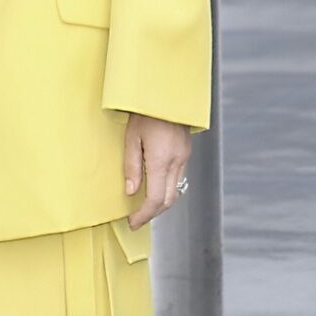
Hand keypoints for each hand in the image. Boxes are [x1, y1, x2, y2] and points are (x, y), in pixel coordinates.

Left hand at [123, 113, 191, 229]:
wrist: (165, 93)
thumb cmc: (144, 112)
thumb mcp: (131, 138)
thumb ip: (131, 167)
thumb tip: (130, 192)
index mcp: (161, 160)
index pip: (154, 199)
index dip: (143, 215)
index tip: (132, 222)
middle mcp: (176, 162)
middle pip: (167, 200)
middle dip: (152, 214)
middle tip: (136, 219)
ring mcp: (184, 157)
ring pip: (175, 191)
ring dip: (160, 203)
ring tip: (143, 207)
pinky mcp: (186, 152)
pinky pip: (178, 178)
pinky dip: (166, 189)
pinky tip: (154, 188)